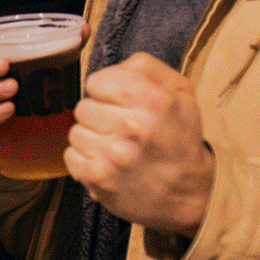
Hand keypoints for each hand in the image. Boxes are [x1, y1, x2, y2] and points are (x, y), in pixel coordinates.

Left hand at [66, 53, 213, 235]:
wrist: (189, 193)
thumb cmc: (180, 138)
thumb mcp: (180, 92)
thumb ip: (145, 67)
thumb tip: (114, 67)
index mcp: (153, 100)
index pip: (97, 81)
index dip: (107, 91)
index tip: (121, 104)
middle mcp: (132, 126)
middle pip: (83, 107)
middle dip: (99, 116)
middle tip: (122, 130)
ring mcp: (113, 154)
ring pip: (75, 132)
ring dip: (92, 139)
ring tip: (116, 148)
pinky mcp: (98, 178)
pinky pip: (70, 156)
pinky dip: (85, 160)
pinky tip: (108, 164)